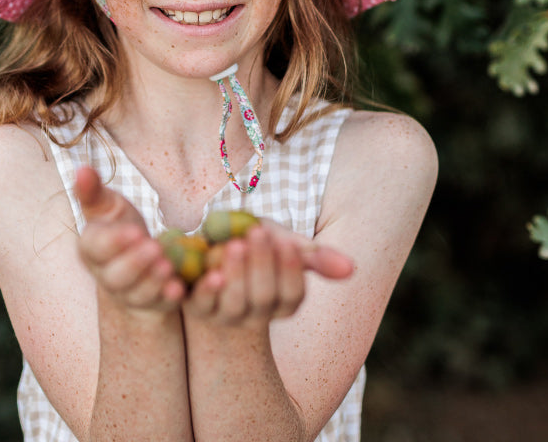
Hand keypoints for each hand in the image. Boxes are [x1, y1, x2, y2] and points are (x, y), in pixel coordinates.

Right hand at [74, 166, 184, 310]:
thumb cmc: (119, 228)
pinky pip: (160, 303)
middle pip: (116, 275)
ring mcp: (131, 293)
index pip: (97, 248)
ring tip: (167, 265)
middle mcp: (107, 276)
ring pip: (138, 292)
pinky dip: (168, 296)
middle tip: (154, 248)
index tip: (134, 230)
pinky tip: (179, 287)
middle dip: (135, 263)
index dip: (114, 242)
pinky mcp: (154, 302)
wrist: (137, 263)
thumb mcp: (107, 208)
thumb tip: (82, 168)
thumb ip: (93, 192)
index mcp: (92, 250)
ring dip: (152, 280)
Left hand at [185, 223, 351, 327]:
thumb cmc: (250, 243)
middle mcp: (254, 315)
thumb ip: (312, 256)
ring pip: (235, 303)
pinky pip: (201, 303)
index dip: (291, 271)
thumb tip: (352, 269)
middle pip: (265, 298)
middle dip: (263, 265)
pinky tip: (211, 268)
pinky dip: (208, 288)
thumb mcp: (281, 244)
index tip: (287, 243)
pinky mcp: (194, 307)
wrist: (206, 247)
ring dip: (238, 273)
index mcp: (279, 303)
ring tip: (236, 243)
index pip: (292, 297)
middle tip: (259, 233)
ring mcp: (223, 314)